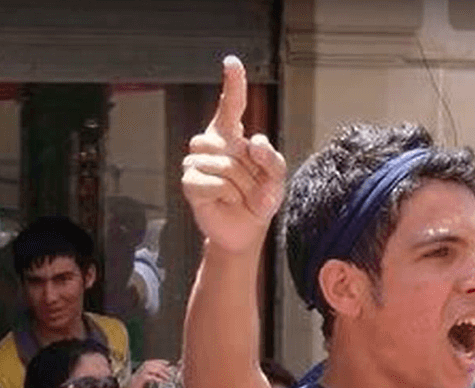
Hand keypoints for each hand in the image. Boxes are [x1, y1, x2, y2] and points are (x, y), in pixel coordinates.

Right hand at [115, 359, 175, 387]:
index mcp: (138, 378)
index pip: (148, 364)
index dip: (158, 362)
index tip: (167, 364)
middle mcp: (136, 377)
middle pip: (148, 363)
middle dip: (160, 365)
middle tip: (169, 370)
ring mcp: (135, 380)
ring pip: (147, 368)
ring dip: (159, 370)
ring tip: (166, 376)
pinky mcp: (135, 384)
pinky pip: (146, 376)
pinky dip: (155, 378)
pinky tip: (161, 381)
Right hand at [182, 56, 286, 253]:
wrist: (245, 231)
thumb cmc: (259, 199)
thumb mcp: (277, 178)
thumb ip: (273, 159)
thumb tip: (253, 143)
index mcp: (233, 136)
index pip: (232, 105)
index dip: (233, 84)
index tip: (232, 62)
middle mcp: (212, 144)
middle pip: (233, 146)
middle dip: (250, 171)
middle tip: (252, 187)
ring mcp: (197, 162)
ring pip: (224, 165)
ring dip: (241, 186)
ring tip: (241, 195)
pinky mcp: (190, 182)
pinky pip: (212, 183)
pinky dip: (226, 195)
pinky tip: (227, 200)